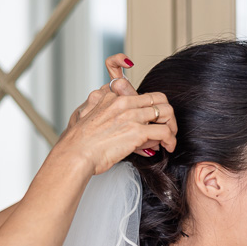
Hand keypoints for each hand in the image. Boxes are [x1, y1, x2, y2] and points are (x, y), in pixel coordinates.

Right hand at [56, 86, 177, 174]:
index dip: (153, 105)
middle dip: (167, 114)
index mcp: (112, 97)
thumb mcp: (86, 116)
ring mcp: (131, 115)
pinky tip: (168, 147)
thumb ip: (103, 113)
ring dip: (172, 127)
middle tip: (168, 128)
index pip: (141, 92)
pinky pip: (165, 131)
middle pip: (159, 98)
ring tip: (169, 139)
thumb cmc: (79, 142)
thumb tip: (115, 116)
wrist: (75, 154)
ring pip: (166, 112)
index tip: (154, 117)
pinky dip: (170, 140)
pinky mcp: (137, 131)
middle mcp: (123, 102)